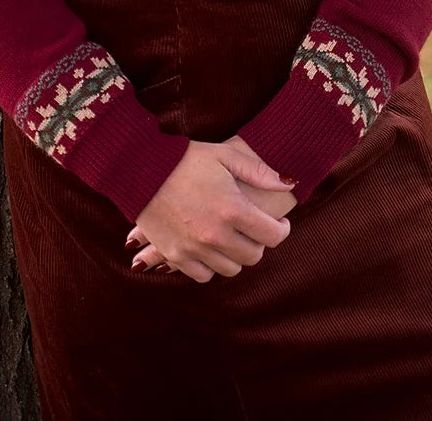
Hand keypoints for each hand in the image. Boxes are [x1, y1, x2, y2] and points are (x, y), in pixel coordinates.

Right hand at [124, 134, 296, 282]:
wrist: (141, 169)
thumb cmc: (187, 158)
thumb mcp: (226, 155)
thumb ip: (259, 172)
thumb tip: (290, 183)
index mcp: (232, 209)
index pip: (272, 236)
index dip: (282, 230)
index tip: (279, 224)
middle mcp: (216, 234)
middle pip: (253, 256)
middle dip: (259, 243)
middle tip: (254, 229)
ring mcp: (194, 249)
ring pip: (230, 269)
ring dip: (236, 255)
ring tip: (232, 237)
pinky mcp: (175, 256)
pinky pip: (204, 275)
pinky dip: (211, 265)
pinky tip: (211, 247)